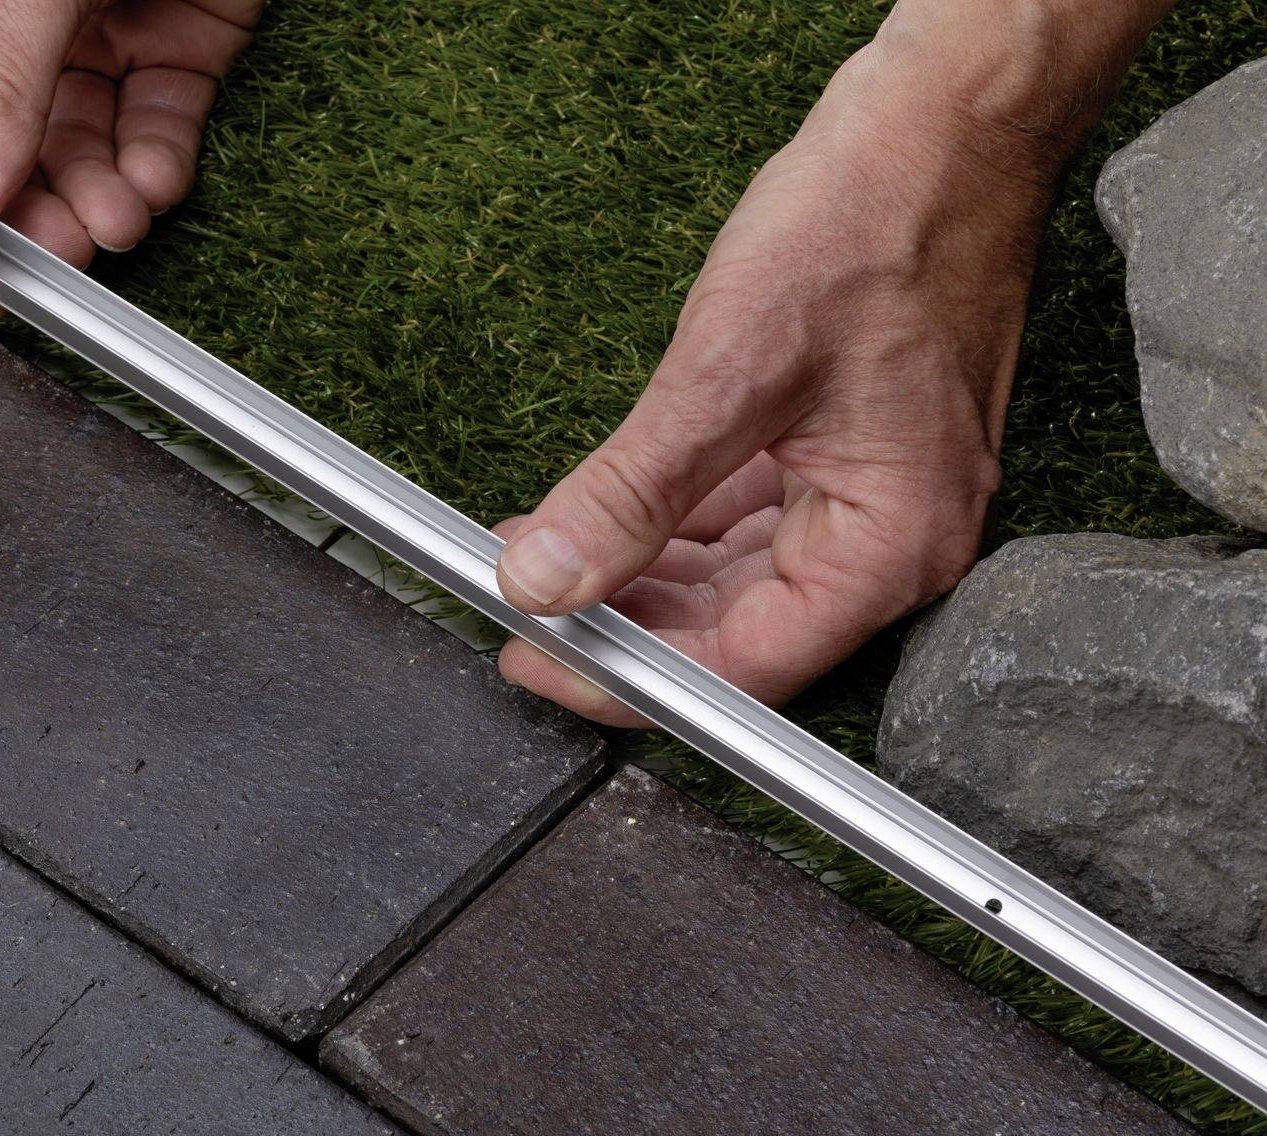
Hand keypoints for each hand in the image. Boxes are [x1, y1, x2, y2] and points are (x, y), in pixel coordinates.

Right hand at [0, 0, 259, 319]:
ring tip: (115, 220)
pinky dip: (157, 164)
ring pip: (80, 155)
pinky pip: (154, 125)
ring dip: (97, 202)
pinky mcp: (173, 42)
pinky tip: (156, 182)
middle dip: (31, 218)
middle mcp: (2, 29)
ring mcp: (88, 37)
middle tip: (58, 258)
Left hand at [493, 28, 1099, 726]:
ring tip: (542, 555)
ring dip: (635, 574)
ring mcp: (870, 497)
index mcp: (891, 543)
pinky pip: (744, 521)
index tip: (539, 661)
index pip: (744, 666)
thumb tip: (548, 577)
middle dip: (623, 624)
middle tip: (523, 609)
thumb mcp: (726, 371)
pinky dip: (669, 524)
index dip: (631, 680)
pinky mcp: (844, 457)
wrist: (944, 124)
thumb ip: (632, 492)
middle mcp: (893, 539)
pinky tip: (597, 513)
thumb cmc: (876, 223)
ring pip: (732, 579)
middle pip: (737, 632)